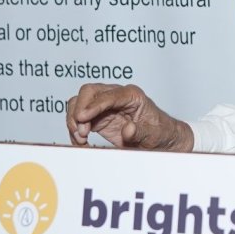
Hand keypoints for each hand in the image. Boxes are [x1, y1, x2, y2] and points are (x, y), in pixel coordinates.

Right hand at [66, 82, 192, 151]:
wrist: (160, 140)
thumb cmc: (160, 133)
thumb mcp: (154, 135)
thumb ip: (141, 132)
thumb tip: (128, 130)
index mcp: (132, 95)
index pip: (108, 95)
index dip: (93, 105)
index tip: (82, 117)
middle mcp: (116, 96)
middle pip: (89, 91)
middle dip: (79, 110)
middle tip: (80, 131)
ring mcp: (105, 105)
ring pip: (79, 102)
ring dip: (74, 120)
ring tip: (81, 139)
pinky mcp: (99, 117)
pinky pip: (79, 117)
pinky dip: (75, 128)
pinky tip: (81, 141)